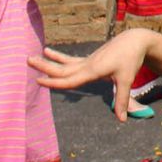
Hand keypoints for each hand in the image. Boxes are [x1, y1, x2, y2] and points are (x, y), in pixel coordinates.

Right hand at [29, 30, 153, 121]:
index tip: (38, 81)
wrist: (135, 41)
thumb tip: (122, 121)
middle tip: (27, 60)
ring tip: (33, 56)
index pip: (70, 79)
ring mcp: (88, 60)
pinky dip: (60, 58)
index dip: (54, 83)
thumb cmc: (131, 60)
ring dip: (49, 60)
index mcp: (93, 70)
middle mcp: (87, 64)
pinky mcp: (90, 59)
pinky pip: (71, 60)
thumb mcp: (127, 80)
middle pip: (62, 68)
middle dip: (45, 66)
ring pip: (64, 63)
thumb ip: (123, 100)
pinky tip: (49, 53)